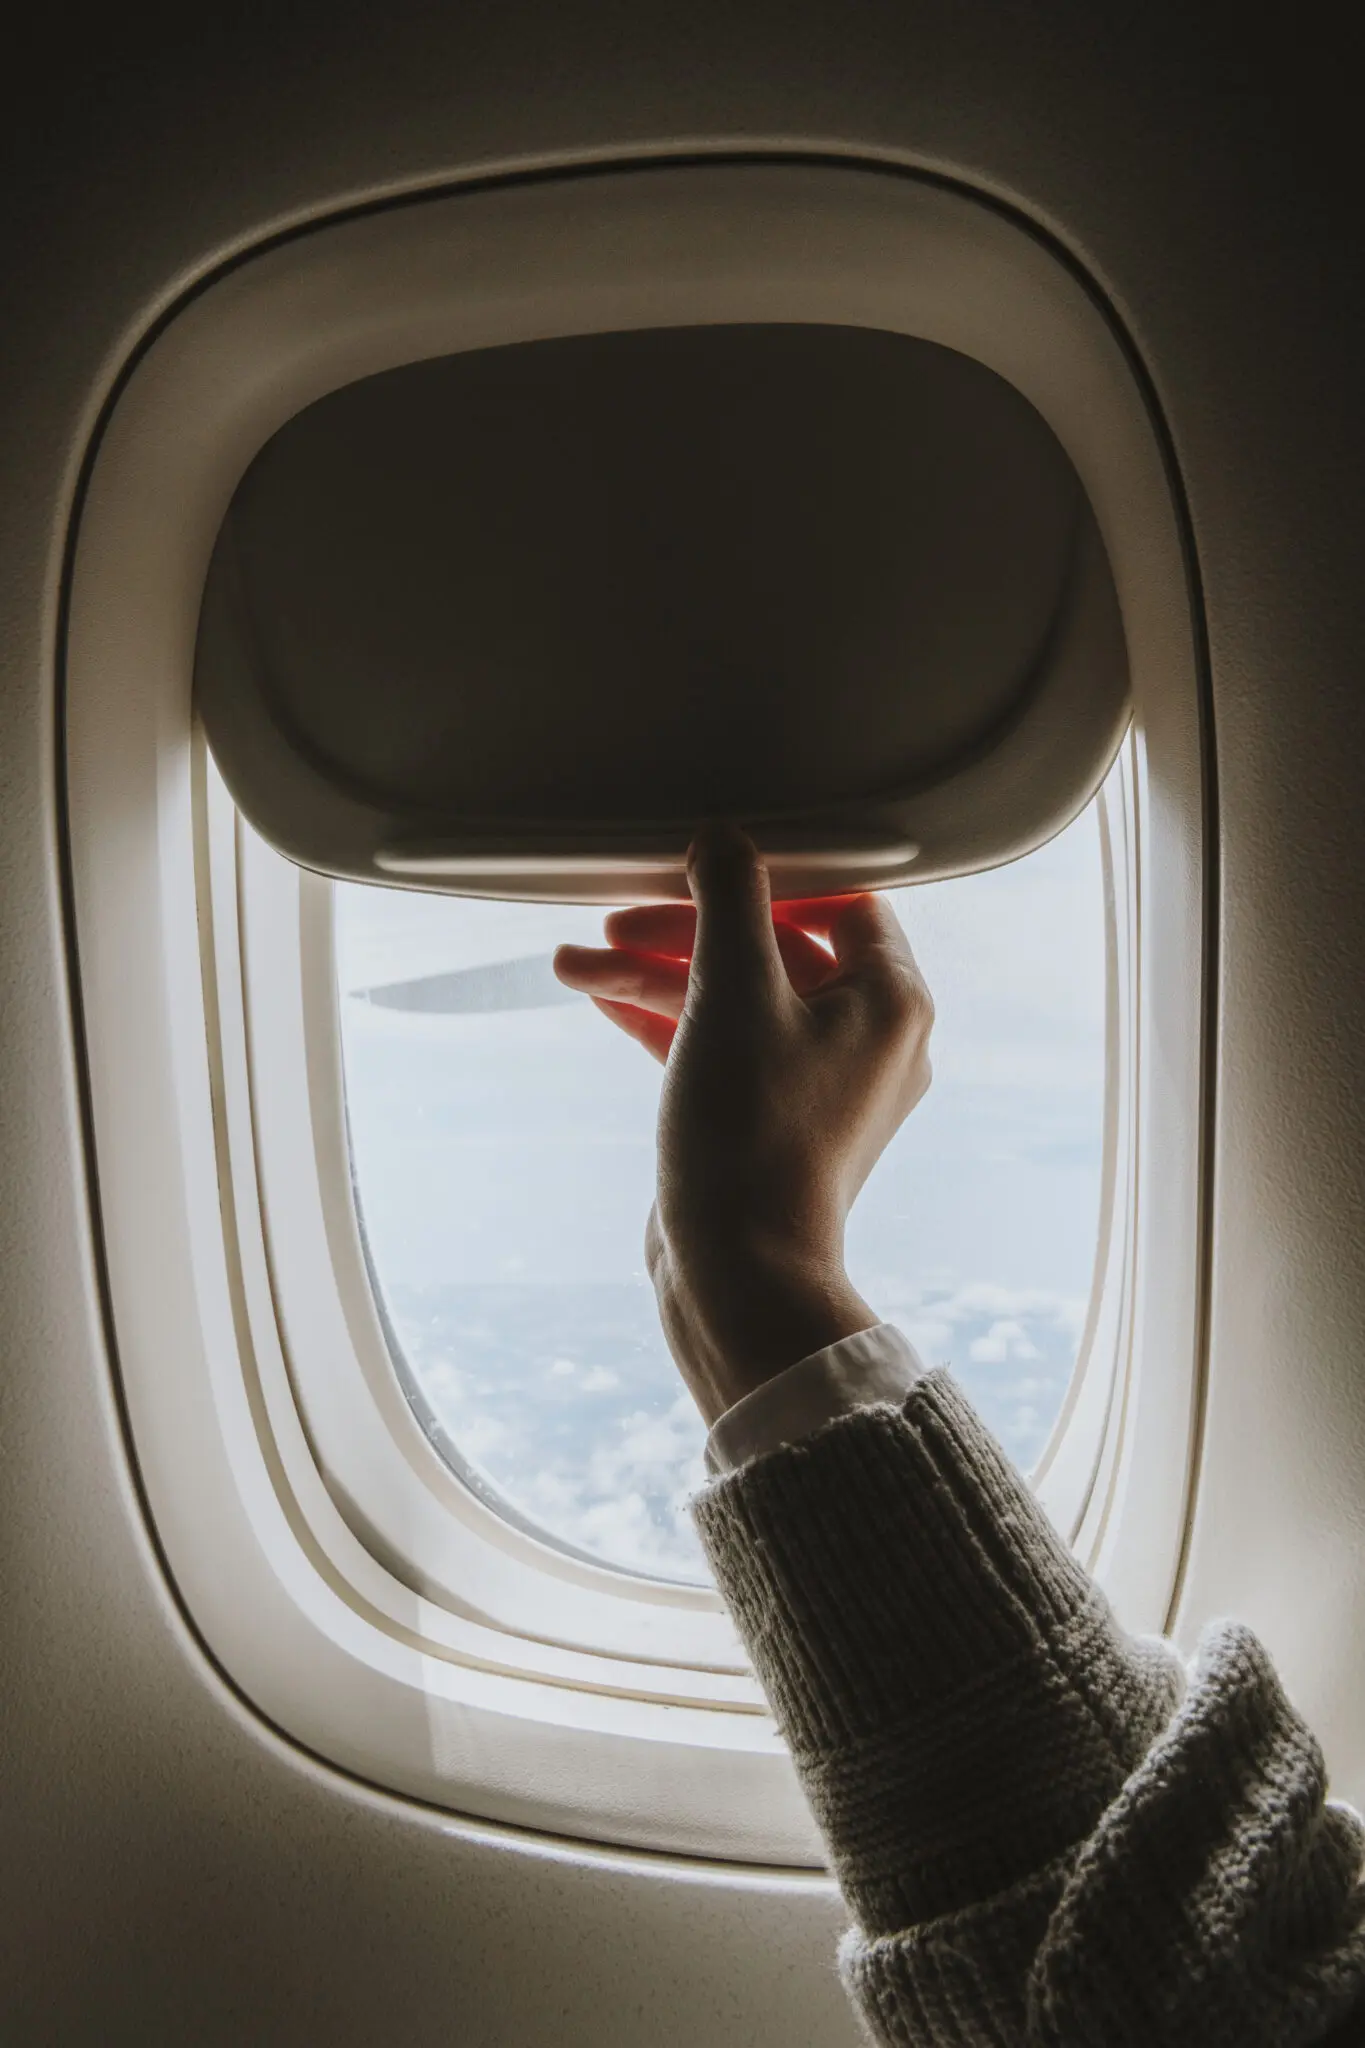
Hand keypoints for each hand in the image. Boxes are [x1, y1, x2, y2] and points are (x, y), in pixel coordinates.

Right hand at [552, 825, 933, 1423]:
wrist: (736, 1273)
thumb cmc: (751, 1134)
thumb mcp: (733, 990)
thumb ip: (729, 900)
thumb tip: (724, 838)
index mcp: (891, 1002)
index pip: (839, 901)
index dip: (767, 877)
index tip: (700, 864)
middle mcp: (868, 1041)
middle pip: (772, 948)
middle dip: (684, 929)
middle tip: (618, 918)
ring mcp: (817, 1087)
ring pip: (734, 999)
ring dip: (657, 974)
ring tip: (576, 963)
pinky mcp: (769, 1122)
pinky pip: (720, 1046)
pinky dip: (666, 1020)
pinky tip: (601, 997)